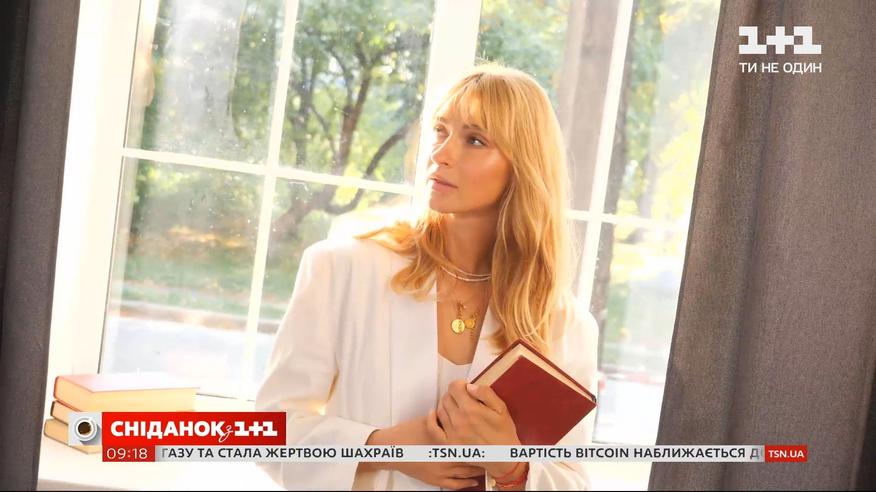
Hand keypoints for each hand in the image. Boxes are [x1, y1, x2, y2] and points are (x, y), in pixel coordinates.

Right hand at [361, 414, 485, 488]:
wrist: (393, 447)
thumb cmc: (410, 431)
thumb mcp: (429, 420)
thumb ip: (446, 419)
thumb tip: (462, 413)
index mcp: (447, 438)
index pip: (471, 440)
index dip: (484, 440)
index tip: (494, 439)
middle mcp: (447, 455)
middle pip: (473, 457)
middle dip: (485, 456)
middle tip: (496, 453)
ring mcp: (442, 469)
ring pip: (467, 472)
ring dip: (479, 469)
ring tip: (488, 464)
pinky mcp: (436, 479)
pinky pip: (456, 485)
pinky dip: (467, 483)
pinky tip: (475, 480)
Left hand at [429, 380, 521, 476]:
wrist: (503, 457)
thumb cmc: (503, 432)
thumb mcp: (501, 408)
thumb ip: (485, 393)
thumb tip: (469, 387)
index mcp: (471, 409)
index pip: (454, 387)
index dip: (459, 384)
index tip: (465, 388)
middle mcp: (459, 420)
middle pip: (446, 397)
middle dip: (453, 394)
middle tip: (462, 398)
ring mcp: (452, 433)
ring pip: (440, 409)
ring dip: (445, 405)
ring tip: (455, 407)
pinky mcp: (449, 444)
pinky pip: (433, 428)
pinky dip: (431, 419)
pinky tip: (434, 414)